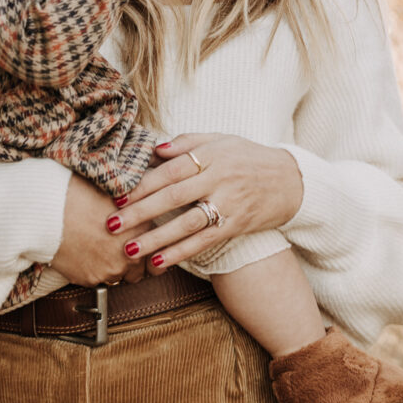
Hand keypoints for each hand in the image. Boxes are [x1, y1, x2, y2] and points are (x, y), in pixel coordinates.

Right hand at [49, 174, 145, 286]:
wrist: (47, 211)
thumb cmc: (78, 193)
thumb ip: (138, 197)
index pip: (157, 243)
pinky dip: (96, 270)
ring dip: (116, 266)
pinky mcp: (92, 279)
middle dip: (134, 258)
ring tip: (102, 250)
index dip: (149, 241)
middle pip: (142, 265)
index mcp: (142, 227)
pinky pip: (101, 280)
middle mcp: (132, 252)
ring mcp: (112, 269)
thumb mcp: (116, 189)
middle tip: (121, 248)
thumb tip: (150, 193)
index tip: (144, 241)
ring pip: (122, 276)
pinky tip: (87, 254)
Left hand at [107, 133, 303, 272]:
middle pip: (173, 197)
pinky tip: (158, 263)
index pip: (171, 170)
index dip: (143, 183)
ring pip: (187, 223)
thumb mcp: (222, 139)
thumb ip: (188, 142)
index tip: (118, 195)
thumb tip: (156, 148)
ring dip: (156, 239)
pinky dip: (180, 253)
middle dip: (140, 212)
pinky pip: (204, 242)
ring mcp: (229, 204)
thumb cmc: (249, 157)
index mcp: (212, 155)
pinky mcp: (236, 225)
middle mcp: (219, 179)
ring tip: (130, 250)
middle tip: (111, 225)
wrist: (291, 181)